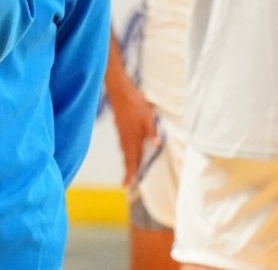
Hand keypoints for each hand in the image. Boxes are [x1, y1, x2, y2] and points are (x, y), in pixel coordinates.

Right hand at [105, 72, 159, 187]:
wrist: (120, 90)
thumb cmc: (135, 103)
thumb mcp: (148, 116)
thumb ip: (152, 131)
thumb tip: (157, 144)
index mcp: (133, 137)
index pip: (132, 160)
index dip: (130, 173)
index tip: (127, 185)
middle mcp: (125, 138)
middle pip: (127, 158)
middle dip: (127, 171)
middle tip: (125, 184)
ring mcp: (121, 132)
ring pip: (124, 151)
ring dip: (127, 162)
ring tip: (128, 171)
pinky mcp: (120, 127)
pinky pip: (123, 144)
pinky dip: (125, 152)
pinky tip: (128, 151)